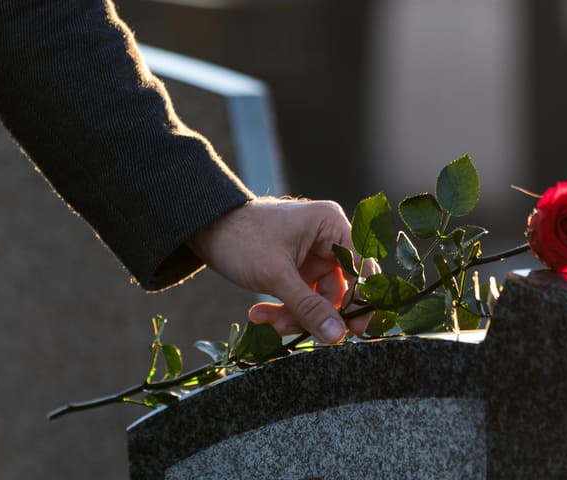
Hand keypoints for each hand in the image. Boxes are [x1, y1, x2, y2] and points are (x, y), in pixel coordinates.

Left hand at [188, 197, 375, 342]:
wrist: (204, 229)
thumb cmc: (241, 239)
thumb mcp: (276, 275)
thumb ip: (309, 306)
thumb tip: (337, 335)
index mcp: (330, 225)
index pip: (362, 265)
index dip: (362, 298)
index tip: (355, 330)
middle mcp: (327, 238)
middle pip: (341, 288)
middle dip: (315, 313)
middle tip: (296, 331)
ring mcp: (312, 256)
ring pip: (318, 299)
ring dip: (294, 316)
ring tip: (265, 321)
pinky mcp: (297, 269)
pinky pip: (302, 298)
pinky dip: (285, 310)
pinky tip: (259, 315)